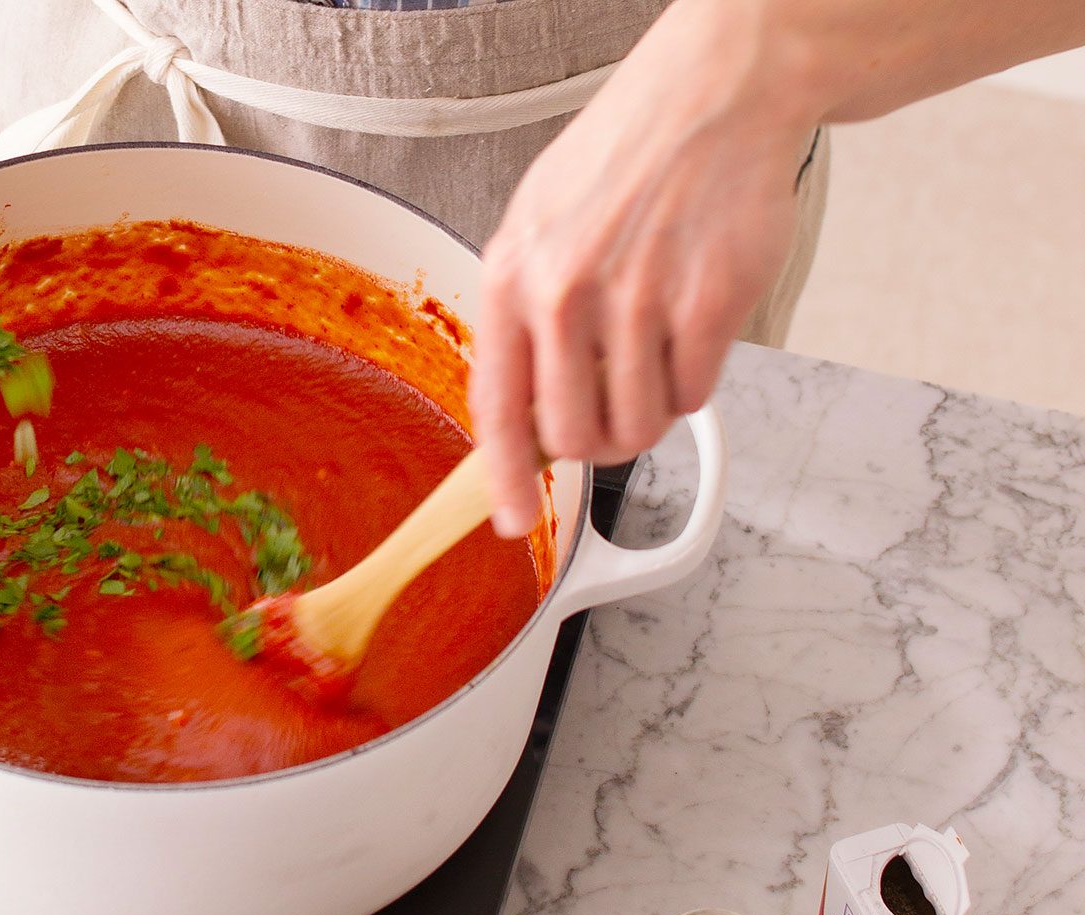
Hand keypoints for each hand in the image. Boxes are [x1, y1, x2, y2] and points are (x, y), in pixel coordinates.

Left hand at [470, 0, 817, 536]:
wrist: (714, 94)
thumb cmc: (625, 161)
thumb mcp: (538, 227)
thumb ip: (523, 319)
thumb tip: (521, 418)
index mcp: (513, 277)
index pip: (497, 409)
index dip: (503, 479)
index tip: (513, 522)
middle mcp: (566, 292)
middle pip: (573, 436)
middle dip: (597, 442)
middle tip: (616, 414)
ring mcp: (637, 297)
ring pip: (639, 425)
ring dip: (652, 412)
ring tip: (656, 358)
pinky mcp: (708, 300)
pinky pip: (694, 393)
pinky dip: (695, 381)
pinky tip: (691, 331)